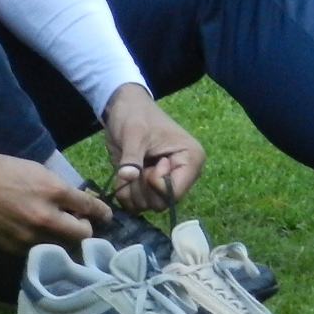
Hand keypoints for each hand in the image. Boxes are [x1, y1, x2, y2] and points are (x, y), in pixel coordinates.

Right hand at [0, 152, 109, 253]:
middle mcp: (46, 216)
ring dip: (61, 240)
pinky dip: (38, 244)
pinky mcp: (13, 248)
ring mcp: (29, 235)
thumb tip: (76, 203)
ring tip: (55, 232)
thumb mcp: (33, 169)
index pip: (91, 208)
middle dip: (84, 230)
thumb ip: (57, 188)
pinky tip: (30, 234)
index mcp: (53, 191)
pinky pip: (36, 251)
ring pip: (60, 247)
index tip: (105, 216)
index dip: (102, 213)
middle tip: (79, 226)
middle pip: (82, 234)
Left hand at [101, 85, 204, 211]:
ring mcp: (164, 182)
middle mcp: (181, 175)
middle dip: (142, 188)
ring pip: (148, 205)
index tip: (150, 163)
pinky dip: (125, 195)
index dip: (156, 184)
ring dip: (131, 191)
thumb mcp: (133, 133)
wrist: (123, 108)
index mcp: (190, 160)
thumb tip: (127, 177)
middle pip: (161, 203)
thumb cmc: (135, 115)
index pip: (175, 192)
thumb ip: (132, 156)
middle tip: (135, 166)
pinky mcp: (149, 185)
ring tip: (129, 168)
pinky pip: (137, 203)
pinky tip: (122, 176)